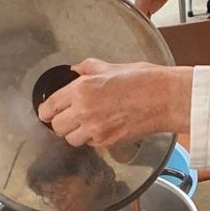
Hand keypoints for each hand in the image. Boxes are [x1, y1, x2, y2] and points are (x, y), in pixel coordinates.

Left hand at [38, 59, 189, 147]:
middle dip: (60, 123)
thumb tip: (75, 69)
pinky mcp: (106, 142)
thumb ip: (88, 68)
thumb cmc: (143, 80)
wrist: (164, 99)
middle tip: (68, 117)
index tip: (46, 113)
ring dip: (75, 133)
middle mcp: (84, 111)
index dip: (45, 112)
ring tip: (86, 123)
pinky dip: (92, 139)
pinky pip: (89, 144)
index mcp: (82, 89)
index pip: (49, 107)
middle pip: (56, 127)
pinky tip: (102, 127)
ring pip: (71, 140)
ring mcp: (95, 129)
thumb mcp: (111, 66)